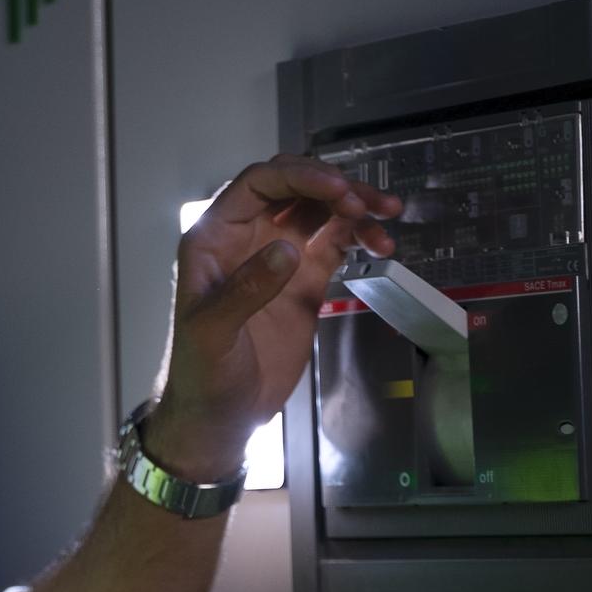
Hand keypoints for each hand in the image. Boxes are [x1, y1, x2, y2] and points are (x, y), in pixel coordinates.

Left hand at [149, 154, 403, 479]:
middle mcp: (245, 237)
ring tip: (388, 218)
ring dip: (354, 207)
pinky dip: (359, 236)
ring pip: (318, 211)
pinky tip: (382, 243)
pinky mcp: (303, 280)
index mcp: (214, 238)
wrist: (221, 414)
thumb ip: (245, 289)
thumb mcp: (213, 332)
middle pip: (293, 188)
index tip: (340, 188)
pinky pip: (334, 242)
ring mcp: (277, 256)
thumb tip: (286, 249)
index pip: (257, 184)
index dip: (299, 176)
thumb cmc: (203, 372)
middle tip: (369, 204)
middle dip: (333, 185)